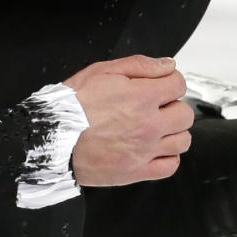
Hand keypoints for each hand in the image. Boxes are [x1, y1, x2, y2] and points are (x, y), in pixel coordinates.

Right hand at [64, 55, 192, 186]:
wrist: (51, 138)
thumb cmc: (71, 106)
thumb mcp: (102, 71)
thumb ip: (139, 65)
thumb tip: (168, 64)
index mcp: (141, 97)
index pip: (179, 84)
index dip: (171, 82)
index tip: (161, 86)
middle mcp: (148, 125)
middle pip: (185, 114)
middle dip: (173, 107)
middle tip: (156, 108)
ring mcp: (144, 150)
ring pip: (182, 141)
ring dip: (172, 133)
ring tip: (155, 129)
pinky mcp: (137, 171)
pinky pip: (170, 166)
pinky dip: (167, 158)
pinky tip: (154, 149)